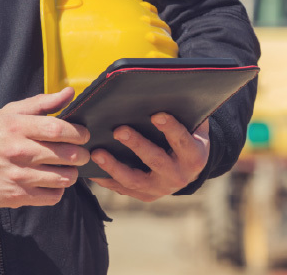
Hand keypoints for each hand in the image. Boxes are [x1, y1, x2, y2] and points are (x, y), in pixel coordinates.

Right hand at [0, 87, 89, 207]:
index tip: (83, 134)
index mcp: (17, 127)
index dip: (78, 132)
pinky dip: (59, 189)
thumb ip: (43, 102)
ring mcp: (19, 176)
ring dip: (72, 173)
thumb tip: (69, 92)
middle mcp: (19, 151)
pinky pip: (53, 196)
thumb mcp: (11, 113)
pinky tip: (53, 181)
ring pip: (64, 177)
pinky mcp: (18, 196)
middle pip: (66, 154)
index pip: (57, 129)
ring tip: (68, 167)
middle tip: (82, 152)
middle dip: (82, 154)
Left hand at [90, 114, 209, 201]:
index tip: (156, 115)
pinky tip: (92, 170)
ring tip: (97, 153)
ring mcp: (160, 189)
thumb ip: (186, 113)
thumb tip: (169, 90)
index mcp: (194, 157)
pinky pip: (123, 189)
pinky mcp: (145, 196)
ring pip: (134, 180)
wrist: (190, 169)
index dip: (170, 128)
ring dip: (114, 167)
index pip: (182, 141)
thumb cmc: (189, 138)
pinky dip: (106, 180)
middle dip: (136, 145)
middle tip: (119, 130)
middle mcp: (178, 176)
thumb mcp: (194, 127)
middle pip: (155, 161)